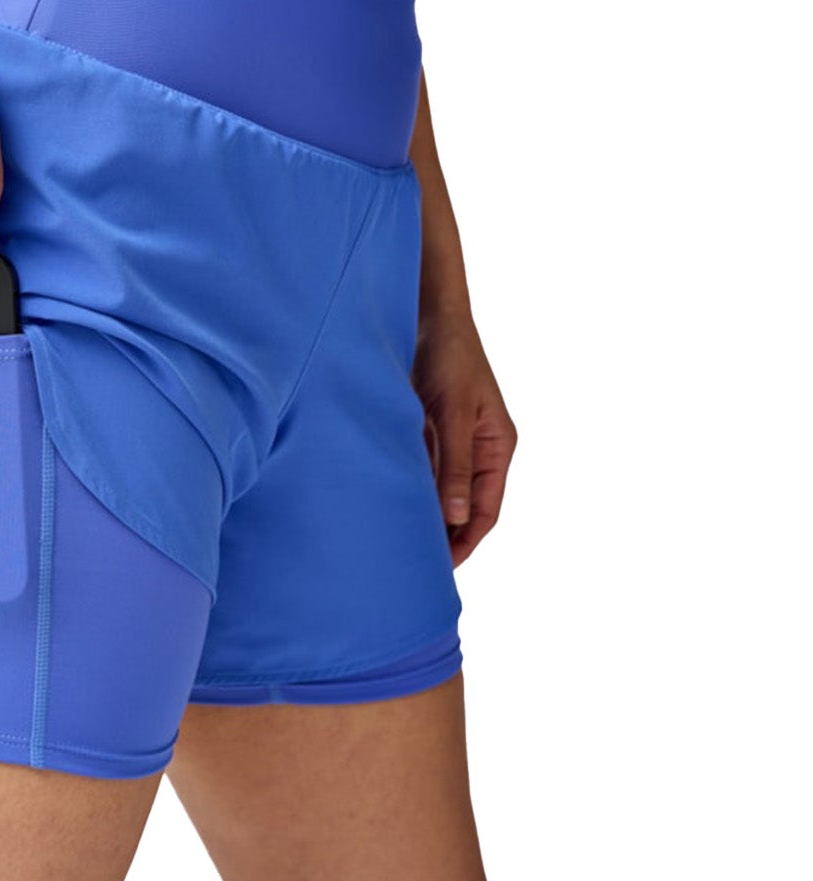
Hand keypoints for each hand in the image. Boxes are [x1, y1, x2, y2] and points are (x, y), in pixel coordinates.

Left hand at [411, 309, 518, 567]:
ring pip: (437, 490)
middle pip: (462, 506)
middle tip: (411, 566)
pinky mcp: (424, 428)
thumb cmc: (448, 354)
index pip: (485, 510)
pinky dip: (405, 487)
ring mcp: (450, 439)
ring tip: (395, 543)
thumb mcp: (452, 411)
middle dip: (442, 536)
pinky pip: (417, 469)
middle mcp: (476, 449)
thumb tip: (456, 517)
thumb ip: (453, 464)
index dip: (465, 542)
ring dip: (421, 513)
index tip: (441, 568)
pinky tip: (383, 504)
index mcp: (496, 447)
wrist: (425, 312)